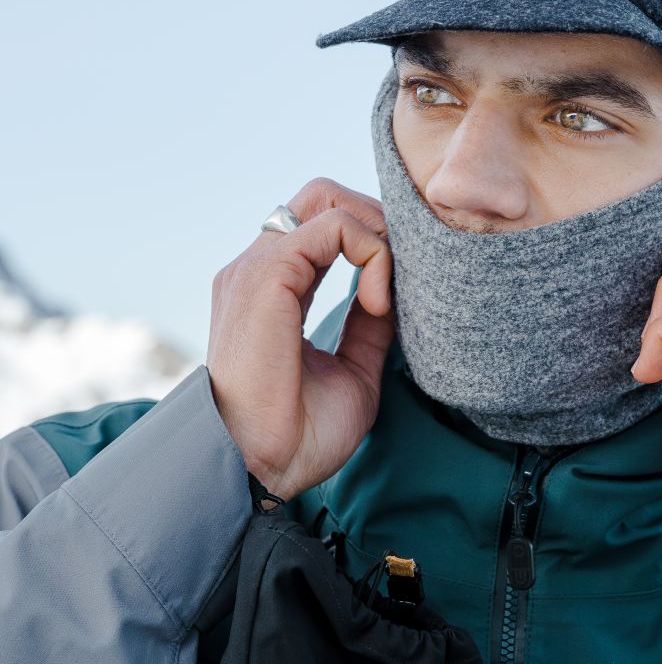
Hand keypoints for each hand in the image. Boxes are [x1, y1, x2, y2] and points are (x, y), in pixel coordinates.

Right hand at [206, 177, 394, 502]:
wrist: (261, 467)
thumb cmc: (299, 435)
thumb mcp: (353, 368)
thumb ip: (369, 325)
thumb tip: (395, 293)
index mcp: (272, 290)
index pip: (323, 228)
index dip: (372, 243)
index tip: (395, 296)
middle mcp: (258, 269)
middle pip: (322, 196)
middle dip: (376, 220)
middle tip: (402, 273)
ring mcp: (258, 267)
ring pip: (330, 201)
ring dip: (379, 237)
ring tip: (389, 296)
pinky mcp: (268, 274)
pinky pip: (335, 226)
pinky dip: (373, 252)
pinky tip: (379, 303)